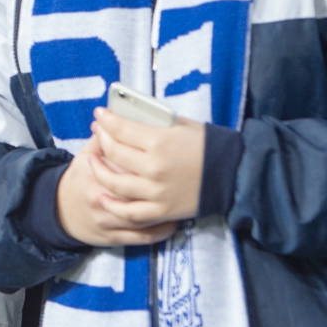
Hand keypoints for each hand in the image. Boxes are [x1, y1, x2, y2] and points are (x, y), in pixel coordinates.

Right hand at [55, 137, 178, 245]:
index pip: (123, 158)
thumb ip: (103, 140)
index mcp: (92, 172)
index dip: (145, 152)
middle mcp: (100, 196)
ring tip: (184, 196)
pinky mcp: (113, 236)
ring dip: (166, 208)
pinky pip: (143, 236)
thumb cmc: (78, 179)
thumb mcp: (84, 155)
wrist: (59, 210)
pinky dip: (161, 230)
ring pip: (143, 214)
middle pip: (137, 187)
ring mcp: (107, 219)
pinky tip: (174, 221)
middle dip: (160, 179)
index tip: (164, 145)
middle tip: (180, 171)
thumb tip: (122, 121)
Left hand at [87, 108, 204, 226]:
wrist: (233, 174)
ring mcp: (156, 192)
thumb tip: (126, 118)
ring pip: (115, 183)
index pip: (121, 128)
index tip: (100, 114)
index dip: (106, 119)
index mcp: (160, 142)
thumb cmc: (207, 145)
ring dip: (99, 171)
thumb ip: (153, 124)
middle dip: (101, 138)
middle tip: (97, 131)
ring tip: (92, 162)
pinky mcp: (161, 210)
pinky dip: (113, 205)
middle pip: (114, 152)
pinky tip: (103, 195)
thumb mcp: (180, 125)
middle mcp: (154, 168)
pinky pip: (129, 212)